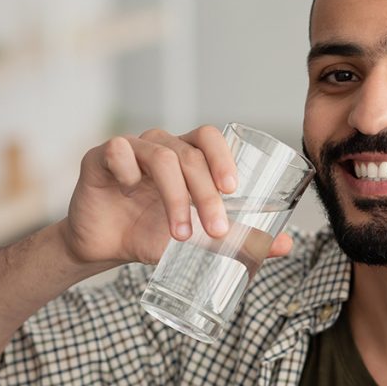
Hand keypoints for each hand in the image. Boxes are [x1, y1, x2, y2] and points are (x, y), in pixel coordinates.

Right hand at [61, 126, 292, 265]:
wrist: (104, 247)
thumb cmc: (152, 234)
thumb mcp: (198, 240)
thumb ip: (239, 239)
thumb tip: (287, 244)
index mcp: (185, 156)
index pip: (209, 138)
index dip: (223, 157)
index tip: (233, 190)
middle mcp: (160, 146)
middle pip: (190, 154)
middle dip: (207, 194)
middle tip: (216, 229)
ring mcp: (130, 149)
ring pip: (161, 157)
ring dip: (176, 197)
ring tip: (181, 234)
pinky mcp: (99, 158)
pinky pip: (117, 150)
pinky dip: (128, 169)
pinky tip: (131, 190)